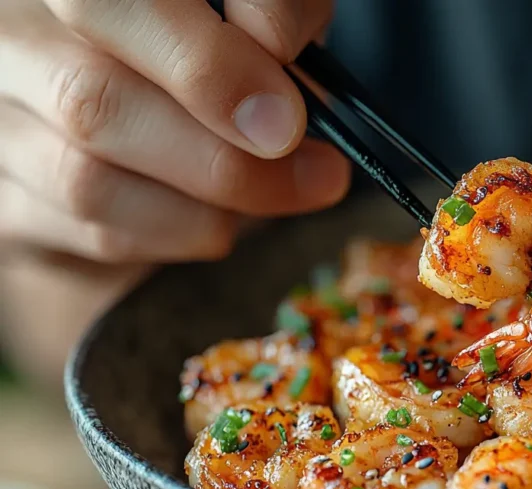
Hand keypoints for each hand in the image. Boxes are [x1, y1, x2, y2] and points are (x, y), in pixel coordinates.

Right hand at [0, 0, 348, 262]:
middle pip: (90, 102)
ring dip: (210, 209)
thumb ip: (270, 7)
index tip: (284, 120)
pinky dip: (180, 234)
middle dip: (222, 160)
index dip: (200, 65)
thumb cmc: (209, 32)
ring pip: (88, 182)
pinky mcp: (8, 201)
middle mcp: (9, 36)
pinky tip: (223, 215)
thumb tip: (273, 49)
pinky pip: (95, 235)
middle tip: (315, 176)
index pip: (99, 4)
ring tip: (282, 193)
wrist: (154, 84)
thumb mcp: (248, 0)